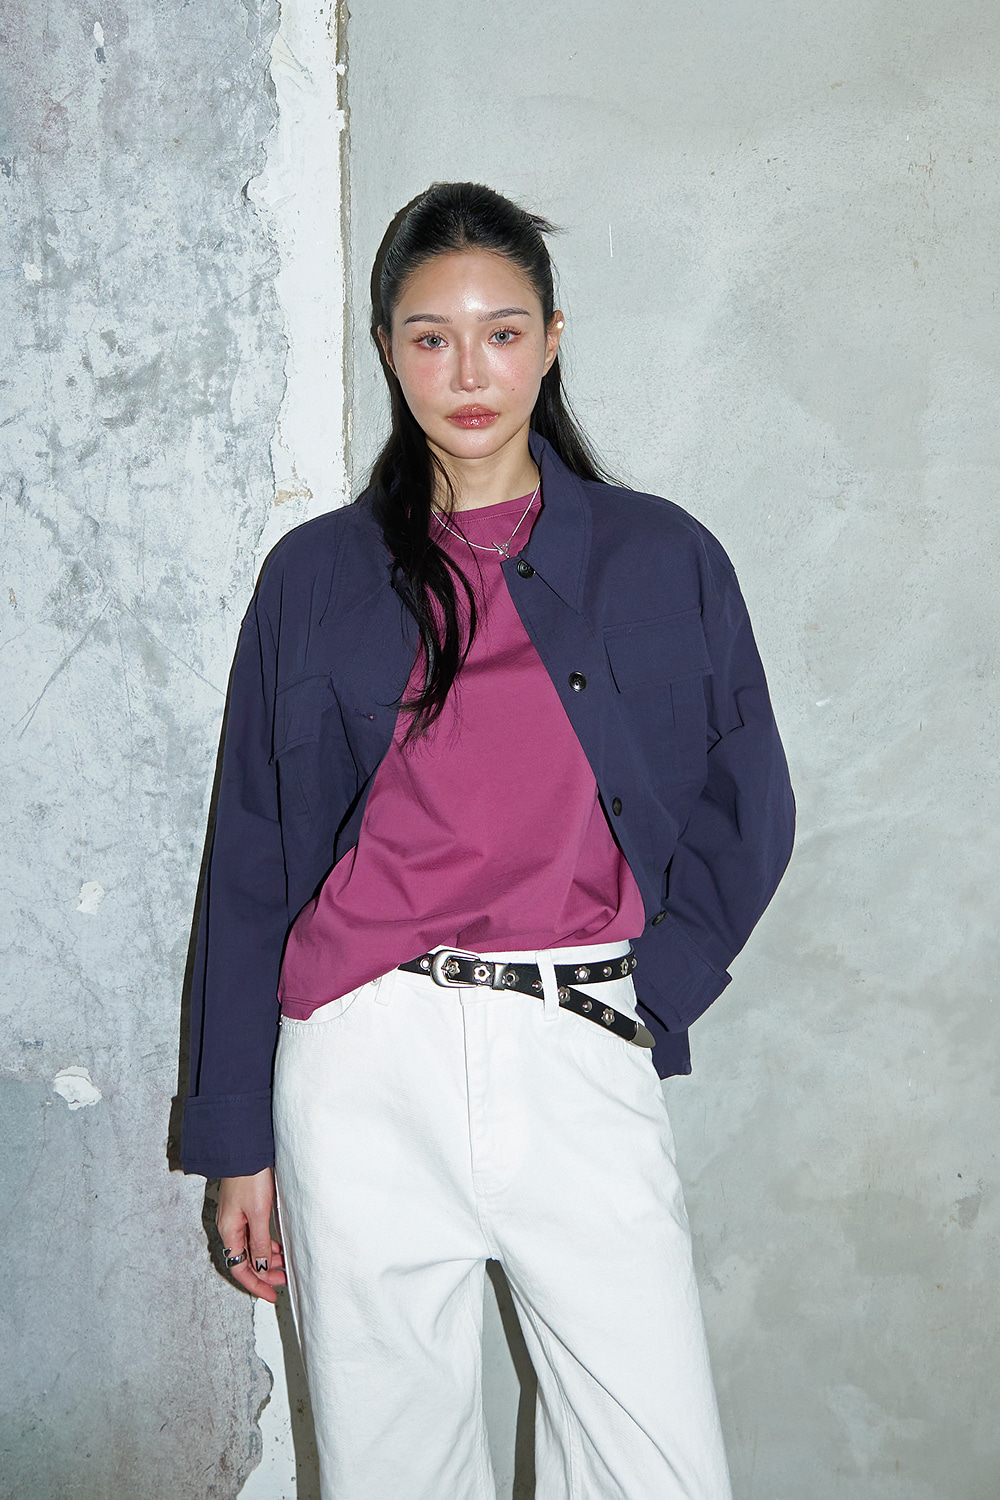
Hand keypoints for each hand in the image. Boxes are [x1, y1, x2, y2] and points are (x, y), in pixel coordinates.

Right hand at [217, 1168, 286, 1302]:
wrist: (244, 1150)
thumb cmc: (249, 1178)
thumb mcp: (258, 1214)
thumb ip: (259, 1242)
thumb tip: (261, 1267)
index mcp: (229, 1231)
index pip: (239, 1268)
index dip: (256, 1285)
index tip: (271, 1295)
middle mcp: (229, 1227)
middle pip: (244, 1260)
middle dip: (263, 1274)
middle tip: (283, 1281)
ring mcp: (235, 1218)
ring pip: (250, 1247)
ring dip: (266, 1259)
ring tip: (284, 1264)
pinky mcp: (243, 1208)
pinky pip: (253, 1235)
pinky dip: (265, 1244)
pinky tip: (277, 1245)